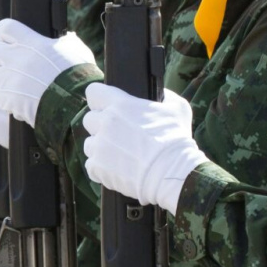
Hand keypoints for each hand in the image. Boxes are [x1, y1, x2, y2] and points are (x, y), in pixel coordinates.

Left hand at [0, 19, 96, 126]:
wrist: (73, 102)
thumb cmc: (78, 74)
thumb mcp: (73, 49)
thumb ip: (62, 42)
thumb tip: (63, 39)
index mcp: (29, 41)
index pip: (3, 27)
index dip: (2, 32)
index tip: (6, 38)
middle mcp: (13, 57)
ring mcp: (5, 78)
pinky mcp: (3, 98)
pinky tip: (11, 101)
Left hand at [82, 85, 207, 215]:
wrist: (172, 174)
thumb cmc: (176, 140)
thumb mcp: (178, 108)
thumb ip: (166, 96)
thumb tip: (162, 95)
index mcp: (121, 104)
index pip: (93, 92)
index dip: (100, 99)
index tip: (107, 105)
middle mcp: (105, 123)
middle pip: (89, 119)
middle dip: (100, 125)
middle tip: (118, 134)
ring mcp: (99, 147)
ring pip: (89, 144)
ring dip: (100, 148)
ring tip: (120, 155)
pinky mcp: (98, 168)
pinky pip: (91, 166)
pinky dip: (102, 169)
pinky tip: (118, 169)